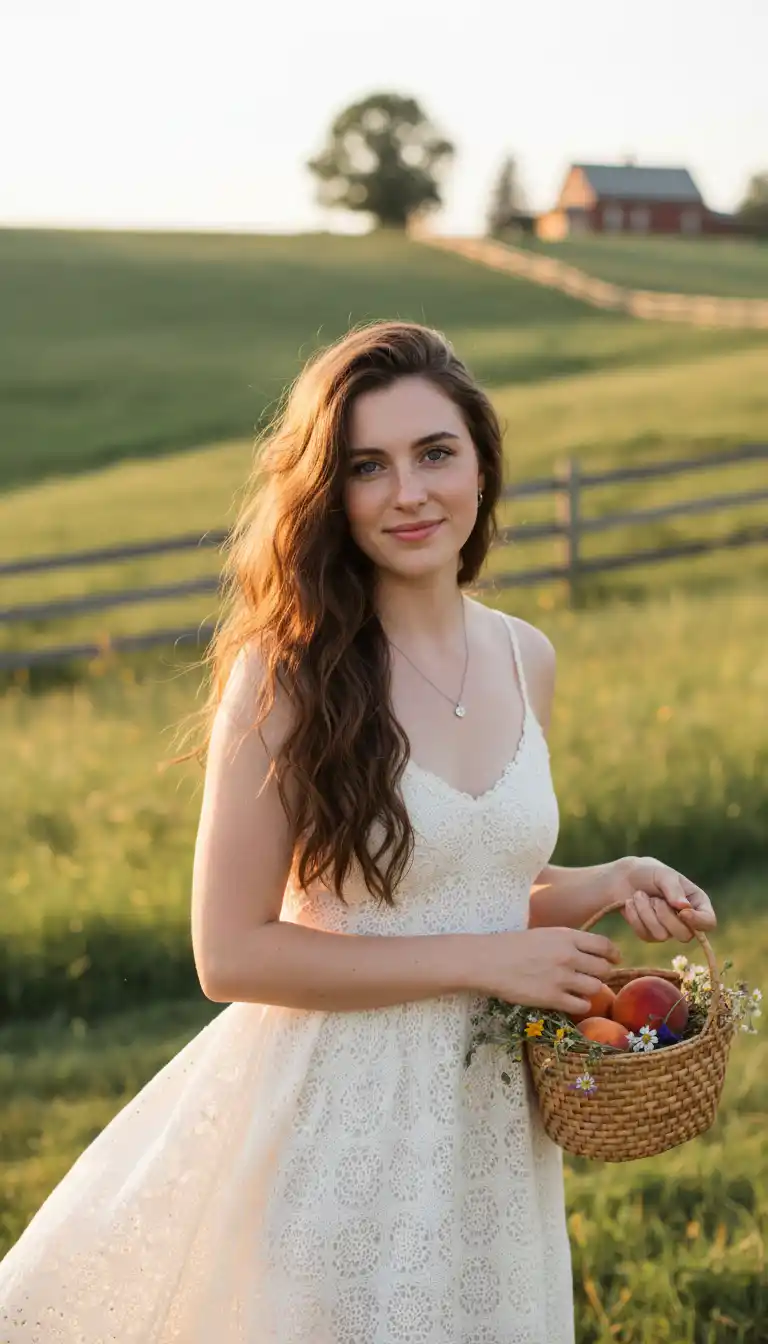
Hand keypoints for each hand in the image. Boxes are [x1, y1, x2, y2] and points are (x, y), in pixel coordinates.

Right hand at [474, 927, 622, 1016]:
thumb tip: (589, 952)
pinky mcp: (552, 998)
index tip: (614, 959)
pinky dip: (580, 1005)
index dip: (613, 954)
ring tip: (581, 989)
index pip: (604, 945)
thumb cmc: (512, 945)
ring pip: (595, 988)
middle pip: (603, 968)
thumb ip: (567, 941)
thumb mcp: (544, 934)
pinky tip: (571, 1001)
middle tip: (594, 976)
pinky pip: (581, 1006)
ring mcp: (561, 978)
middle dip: (602, 973)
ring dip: (591, 990)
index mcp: (566, 936)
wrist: (489, 961)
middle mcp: (568, 956)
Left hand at [613, 856, 716, 943]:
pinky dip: (635, 917)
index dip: (698, 922)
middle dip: (665, 916)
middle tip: (655, 898)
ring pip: (662, 935)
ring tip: (639, 895)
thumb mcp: (663, 874)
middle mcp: (686, 920)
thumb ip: (673, 889)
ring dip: (646, 913)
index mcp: (697, 902)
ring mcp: (668, 929)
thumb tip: (684, 907)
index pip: (708, 922)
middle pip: (685, 935)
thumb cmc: (649, 872)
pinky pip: (645, 935)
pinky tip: (630, 903)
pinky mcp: (650, 934)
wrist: (623, 877)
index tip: (683, 912)